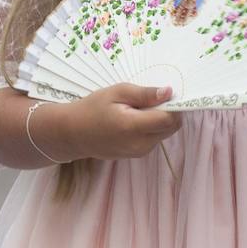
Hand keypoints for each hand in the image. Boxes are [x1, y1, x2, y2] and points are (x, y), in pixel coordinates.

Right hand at [45, 84, 181, 160]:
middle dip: (167, 112)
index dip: (173, 105)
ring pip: (164, 133)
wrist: (73, 133)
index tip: (164, 93)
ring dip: (158, 120)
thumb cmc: (92, 108)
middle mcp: (141, 144)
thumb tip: (169, 92)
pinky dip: (150, 128)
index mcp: (134, 127)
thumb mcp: (116, 93)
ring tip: (136, 110)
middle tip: (147, 99)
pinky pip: (154, 139)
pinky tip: (133, 120)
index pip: (170, 118)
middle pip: (171, 127)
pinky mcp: (138, 155)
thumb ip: (144, 94)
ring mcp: (140, 152)